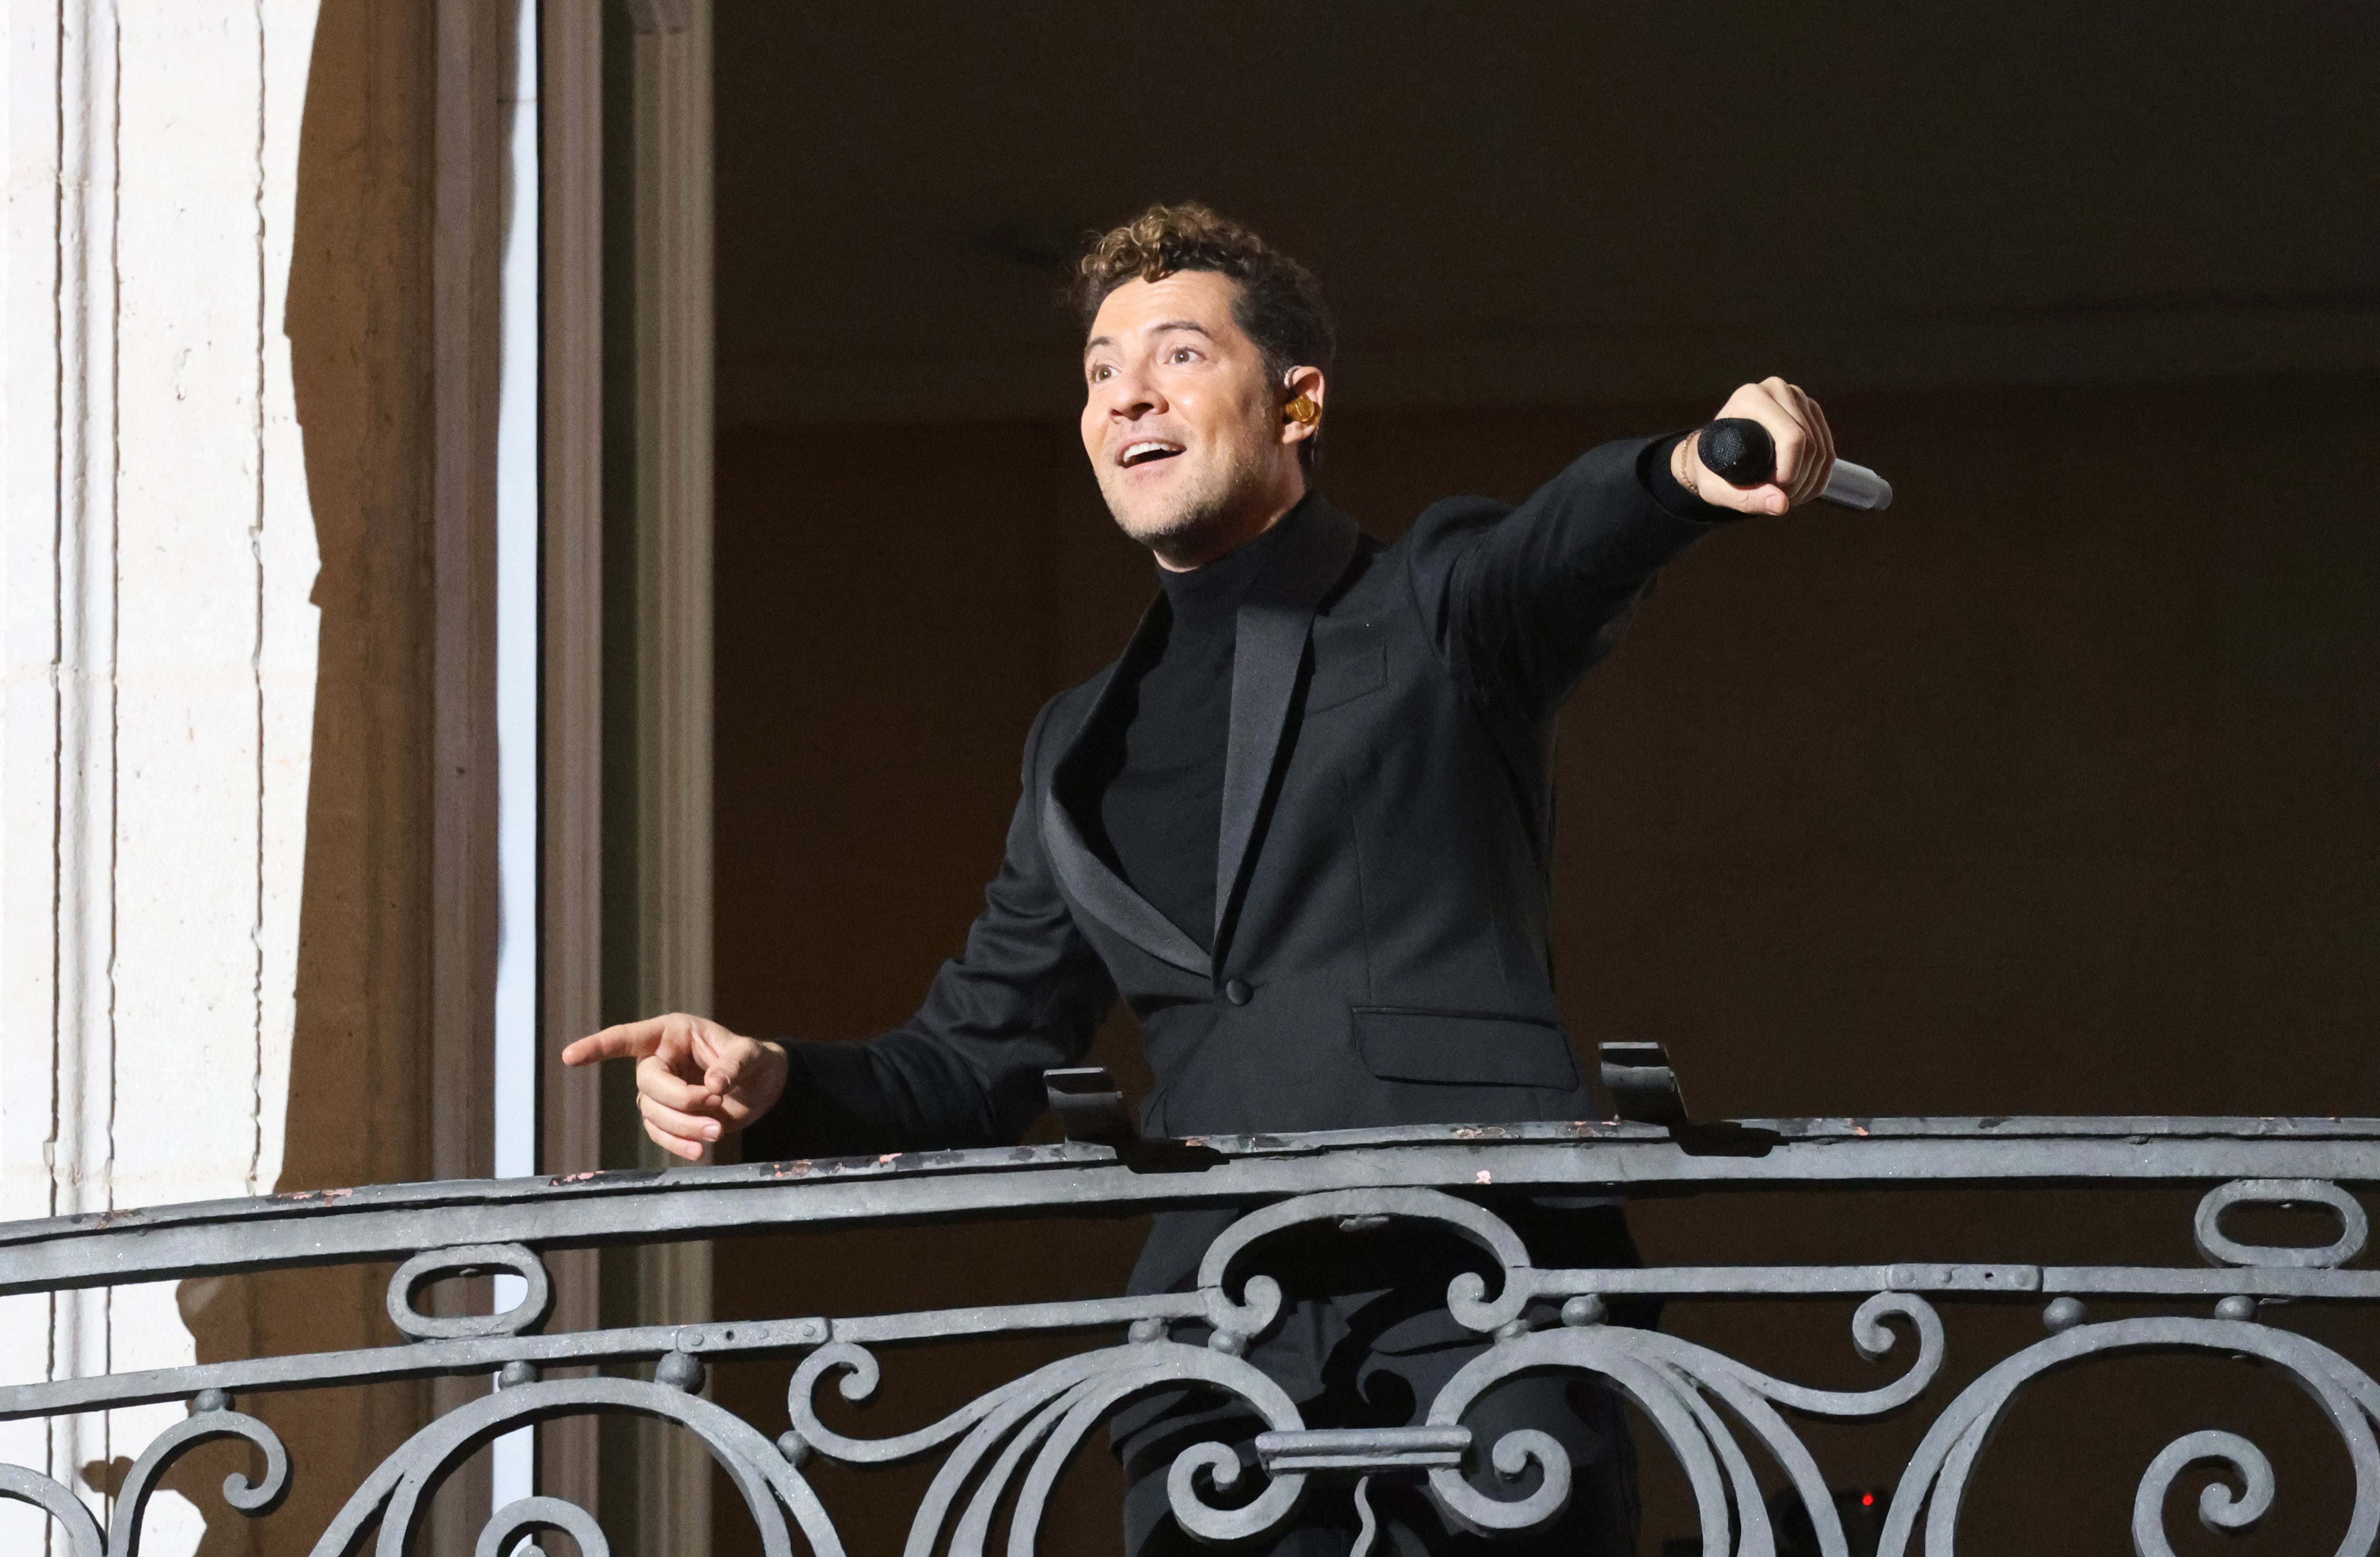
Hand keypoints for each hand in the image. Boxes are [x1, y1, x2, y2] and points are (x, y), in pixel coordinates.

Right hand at [560, 1013, 788, 1161]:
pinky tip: (699, 1151)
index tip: (569, 1057)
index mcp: (671, 1034)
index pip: (627, 1038)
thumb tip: (713, 1087)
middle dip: (679, 1100)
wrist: (765, 1087)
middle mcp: (659, 1061)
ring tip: (717, 1131)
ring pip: (652, 1113)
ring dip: (682, 1126)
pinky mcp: (669, 1118)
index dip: (598, 1047)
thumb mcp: (752, 1054)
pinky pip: (660, 1134)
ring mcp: (661, 1092)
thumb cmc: (755, 1060)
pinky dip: (678, 1144)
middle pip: (646, 1084)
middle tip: (715, 1103)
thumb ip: (734, 1065)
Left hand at [1674, 377, 1836, 516]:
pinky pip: (1828, 450)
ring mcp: (1797, 398)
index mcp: (1751, 398)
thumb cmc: (1712, 467)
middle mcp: (1777, 390)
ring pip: (1822, 450)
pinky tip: (1801, 490)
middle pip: (1810, 443)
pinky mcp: (1811, 411)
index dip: (1789, 472)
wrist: (1715, 452)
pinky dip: (1818, 477)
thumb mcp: (1716, 488)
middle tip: (1779, 497)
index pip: (1791, 437)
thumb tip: (1782, 504)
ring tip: (1786, 496)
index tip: (1771, 490)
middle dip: (1799, 480)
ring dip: (1810, 482)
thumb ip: (1745, 498)